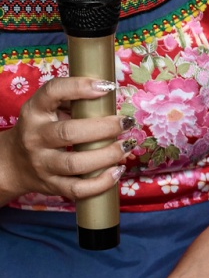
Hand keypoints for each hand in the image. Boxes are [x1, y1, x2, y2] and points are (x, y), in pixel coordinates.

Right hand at [0, 77, 126, 203]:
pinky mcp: (51, 185)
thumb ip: (73, 102)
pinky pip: (77, 189)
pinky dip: (101, 183)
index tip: (107, 87)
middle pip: (69, 133)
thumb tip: (111, 95)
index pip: (52, 92)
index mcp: (35, 111)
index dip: (79, 87)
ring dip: (107, 155)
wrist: (13, 163)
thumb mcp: (48, 110)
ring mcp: (42, 164)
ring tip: (126, 146)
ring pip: (74, 163)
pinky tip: (117, 171)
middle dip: (104, 128)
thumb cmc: (42, 130)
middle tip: (126, 123)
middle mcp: (35, 137)